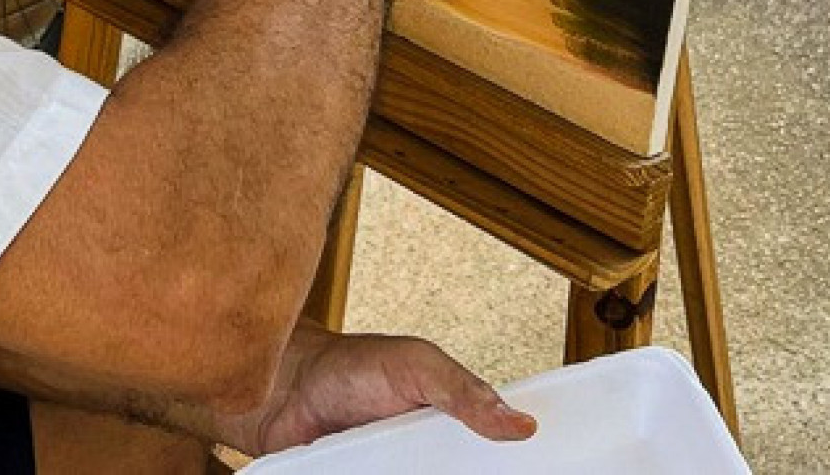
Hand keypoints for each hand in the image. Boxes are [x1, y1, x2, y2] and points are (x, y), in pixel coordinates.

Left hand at [215, 322, 536, 456]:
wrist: (286, 391)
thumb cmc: (350, 367)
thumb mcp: (415, 366)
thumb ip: (462, 390)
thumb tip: (519, 422)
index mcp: (452, 422)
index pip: (498, 455)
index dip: (516, 464)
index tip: (544, 469)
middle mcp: (430, 457)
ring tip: (415, 473)